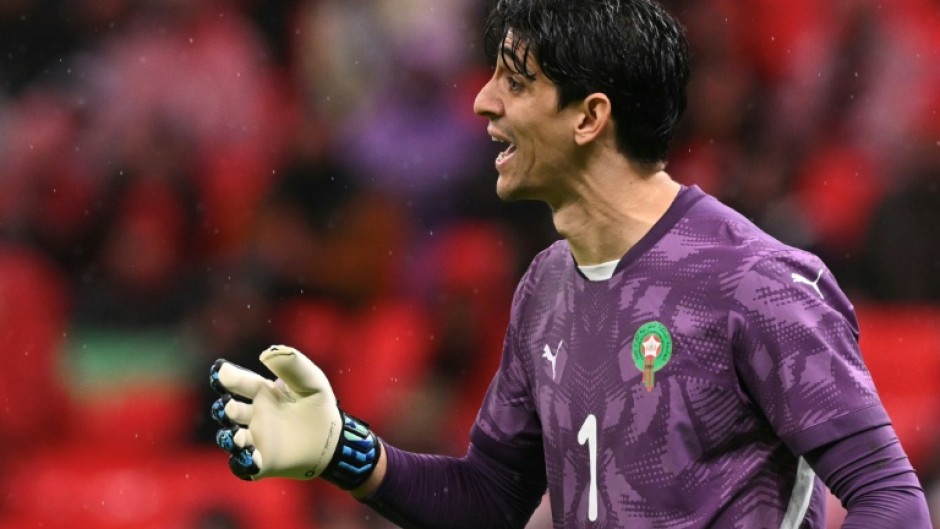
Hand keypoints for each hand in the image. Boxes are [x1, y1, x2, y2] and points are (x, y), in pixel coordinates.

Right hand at [209, 345, 343, 480]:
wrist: (332, 440)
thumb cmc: (318, 405)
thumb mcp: (311, 381)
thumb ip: (293, 365)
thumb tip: (266, 354)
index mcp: (262, 393)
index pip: (241, 383)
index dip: (230, 377)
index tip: (221, 371)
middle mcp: (254, 415)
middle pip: (229, 411)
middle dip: (225, 409)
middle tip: (229, 406)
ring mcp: (255, 439)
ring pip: (231, 438)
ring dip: (229, 436)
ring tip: (237, 434)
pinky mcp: (261, 462)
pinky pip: (244, 465)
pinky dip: (243, 462)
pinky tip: (252, 457)